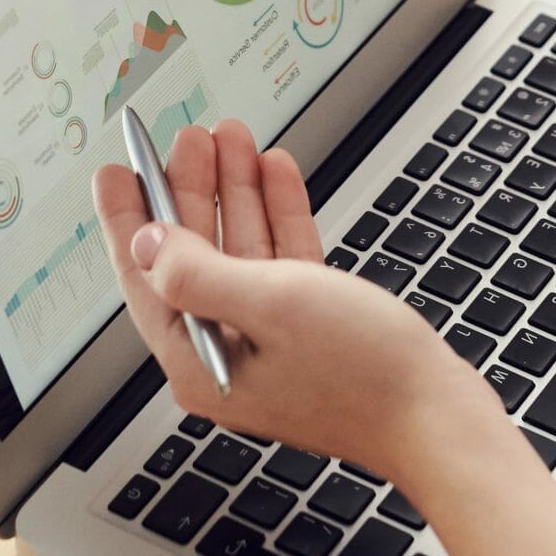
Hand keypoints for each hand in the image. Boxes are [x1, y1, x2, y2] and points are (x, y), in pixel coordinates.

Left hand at [98, 122, 509, 485]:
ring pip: (239, 251)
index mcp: (200, 362)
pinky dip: (278, 216)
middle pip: (192, 256)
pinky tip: (276, 176)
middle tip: (189, 139)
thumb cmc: (365, 375)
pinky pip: (280, 263)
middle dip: (191, 191)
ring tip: (234, 140)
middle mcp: (227, 355)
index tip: (116, 170)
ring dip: (236, 193)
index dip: (128, 217)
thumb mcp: (271, 306)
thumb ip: (200, 272)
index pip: (146, 278)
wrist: (439, 417)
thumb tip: (146, 244)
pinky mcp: (309, 332)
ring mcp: (269, 344)